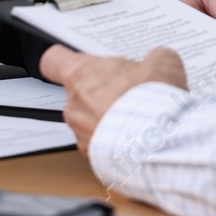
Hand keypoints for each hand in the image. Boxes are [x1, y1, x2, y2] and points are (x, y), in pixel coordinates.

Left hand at [40, 45, 186, 151]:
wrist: (158, 141)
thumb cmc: (150, 100)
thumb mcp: (161, 62)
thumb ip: (152, 59)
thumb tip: (157, 63)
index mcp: (81, 74)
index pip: (53, 61)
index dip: (63, 60)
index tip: (72, 59)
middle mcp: (75, 105)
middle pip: (79, 93)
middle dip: (103, 92)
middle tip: (128, 90)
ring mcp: (82, 133)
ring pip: (90, 121)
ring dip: (109, 118)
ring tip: (138, 115)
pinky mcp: (95, 156)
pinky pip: (102, 144)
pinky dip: (117, 141)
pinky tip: (139, 135)